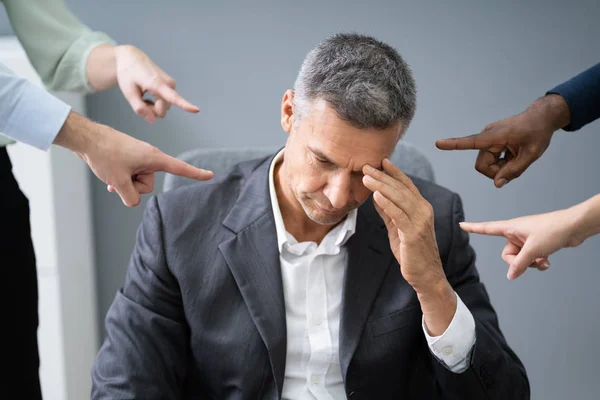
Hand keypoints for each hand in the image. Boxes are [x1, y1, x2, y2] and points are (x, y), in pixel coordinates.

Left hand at [54, 112, 212, 206]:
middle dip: (134, 185)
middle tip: (119, 175)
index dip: (196, 174)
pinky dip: (121, 179)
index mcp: (154, 158)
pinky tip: (109, 177)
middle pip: (149, 184)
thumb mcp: (118, 181)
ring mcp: (139, 158)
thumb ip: (130, 198)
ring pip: (137, 182)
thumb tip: (132, 201)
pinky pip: (131, 176)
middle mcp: (150, 158)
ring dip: (124, 182)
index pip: (180, 168)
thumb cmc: (105, 154)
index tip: (210, 175)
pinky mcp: (130, 159)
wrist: (87, 138)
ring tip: (112, 172)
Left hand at [115, 45, 198, 122]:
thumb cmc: (128, 73)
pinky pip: (165, 103)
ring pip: (164, 108)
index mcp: (156, 83)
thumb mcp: (128, 92)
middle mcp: (169, 84)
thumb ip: (140, 109)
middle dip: (150, 110)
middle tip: (139, 100)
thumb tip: (153, 120)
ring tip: (143, 94)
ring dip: (152, 106)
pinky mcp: (172, 86)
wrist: (131, 58)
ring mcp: (171, 84)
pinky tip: (148, 93)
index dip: (185, 105)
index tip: (197, 110)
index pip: (173, 97)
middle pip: (162, 111)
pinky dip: (155, 102)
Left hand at [363, 159, 454, 334]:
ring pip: (400, 198)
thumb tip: (376, 196)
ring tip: (366, 177)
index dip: (395, 172)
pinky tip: (376, 196)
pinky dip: (387, 204)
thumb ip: (389, 212)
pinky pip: (399, 215)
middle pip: (401, 188)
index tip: (382, 160)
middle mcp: (423, 211)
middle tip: (367, 165)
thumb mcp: (398, 228)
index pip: (407, 185)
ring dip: (382, 186)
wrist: (426, 276)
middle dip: (383, 176)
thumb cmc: (412, 252)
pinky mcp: (413, 234)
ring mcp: (420, 222)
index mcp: (421, 208)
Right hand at [435, 94, 570, 187]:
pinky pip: (490, 160)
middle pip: (482, 165)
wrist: (541, 118)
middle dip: (496, 172)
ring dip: (500, 167)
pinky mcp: (491, 142)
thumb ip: (514, 171)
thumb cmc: (538, 133)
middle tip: (514, 167)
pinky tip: (513, 154)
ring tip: (516, 158)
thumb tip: (496, 184)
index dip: (454, 145)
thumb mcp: (531, 154)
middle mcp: (487, 136)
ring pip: (486, 164)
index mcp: (496, 136)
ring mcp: (488, 139)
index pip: (471, 142)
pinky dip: (501, 162)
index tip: (437, 143)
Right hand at [460, 209, 582, 279]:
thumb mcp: (533, 250)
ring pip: (520, 258)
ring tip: (543, 261)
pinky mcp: (536, 244)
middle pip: (507, 254)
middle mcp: (516, 233)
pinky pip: (530, 258)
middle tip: (531, 261)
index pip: (487, 228)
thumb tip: (510, 275)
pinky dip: (537, 262)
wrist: (574, 227)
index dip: (473, 228)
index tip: (461, 224)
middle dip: (518, 262)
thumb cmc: (553, 230)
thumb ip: (520, 264)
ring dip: (531, 263)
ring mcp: (526, 239)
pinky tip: (546, 261)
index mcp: (511, 228)